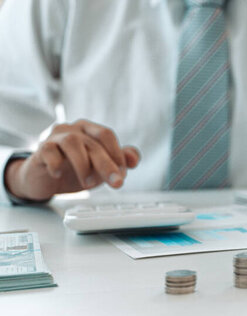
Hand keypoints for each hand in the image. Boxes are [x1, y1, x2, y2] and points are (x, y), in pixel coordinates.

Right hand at [5, 119, 140, 200]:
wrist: (44, 179)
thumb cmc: (74, 169)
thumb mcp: (101, 167)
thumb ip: (119, 161)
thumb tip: (133, 159)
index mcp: (89, 130)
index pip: (106, 135)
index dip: (117, 154)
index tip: (122, 174)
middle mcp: (72, 129)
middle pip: (93, 142)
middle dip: (107, 164)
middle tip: (116, 183)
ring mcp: (55, 137)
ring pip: (72, 142)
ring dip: (84, 165)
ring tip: (88, 184)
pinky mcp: (40, 150)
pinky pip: (48, 151)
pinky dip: (56, 163)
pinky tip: (59, 174)